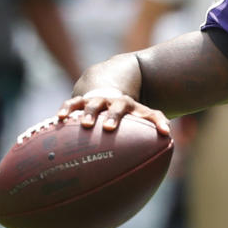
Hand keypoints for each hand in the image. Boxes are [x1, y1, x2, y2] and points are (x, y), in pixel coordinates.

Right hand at [56, 88, 170, 135]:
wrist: (106, 88)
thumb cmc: (126, 113)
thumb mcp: (141, 117)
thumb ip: (155, 127)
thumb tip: (169, 139)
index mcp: (133, 107)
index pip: (150, 113)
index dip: (158, 122)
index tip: (164, 133)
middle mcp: (116, 101)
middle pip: (117, 106)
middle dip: (113, 116)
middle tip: (109, 128)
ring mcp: (98, 100)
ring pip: (93, 103)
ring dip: (89, 113)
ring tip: (84, 124)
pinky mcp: (80, 101)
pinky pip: (72, 103)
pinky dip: (66, 110)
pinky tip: (58, 119)